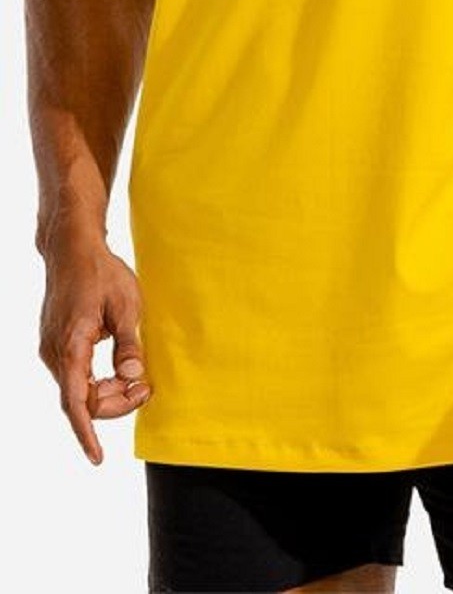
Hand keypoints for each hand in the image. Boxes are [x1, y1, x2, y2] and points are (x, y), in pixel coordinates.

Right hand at [38, 225, 151, 465]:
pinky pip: (75, 376)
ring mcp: (52, 349)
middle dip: (114, 404)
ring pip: (78, 390)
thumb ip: (129, 342)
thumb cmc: (101, 272)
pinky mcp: (57, 345)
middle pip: (81, 400)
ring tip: (138, 379)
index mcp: (71, 345)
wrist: (72, 249)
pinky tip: (118, 369)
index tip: (98, 457)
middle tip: (146, 389)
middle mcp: (55, 352)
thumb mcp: (126, 304)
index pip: (76, 402)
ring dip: (106, 392)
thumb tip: (132, 376)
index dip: (87, 433)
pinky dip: (97, 381)